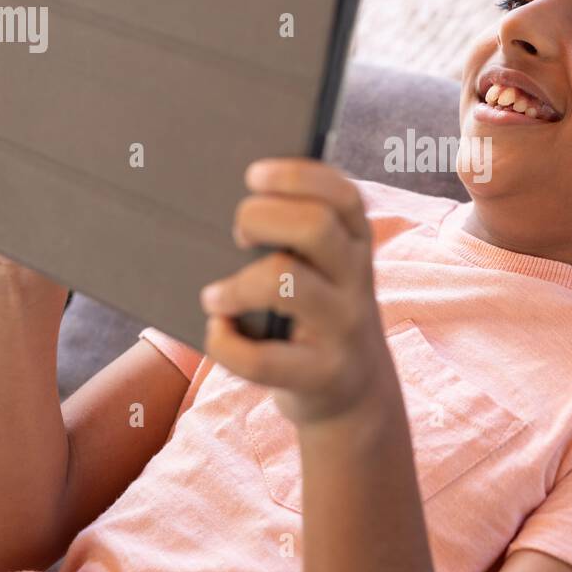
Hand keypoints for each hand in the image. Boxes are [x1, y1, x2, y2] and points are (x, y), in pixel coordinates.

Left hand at [199, 158, 392, 426]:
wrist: (355, 395)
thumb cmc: (316, 315)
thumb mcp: (327, 270)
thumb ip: (299, 235)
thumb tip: (231, 203)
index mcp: (356, 244)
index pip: (342, 195)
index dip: (296, 175)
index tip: (253, 175)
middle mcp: (357, 280)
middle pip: (315, 226)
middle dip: (261, 218)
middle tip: (237, 234)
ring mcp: (343, 327)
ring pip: (286, 283)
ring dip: (236, 286)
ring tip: (214, 296)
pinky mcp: (322, 374)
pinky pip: (262, 358)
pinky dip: (225, 343)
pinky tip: (218, 332)